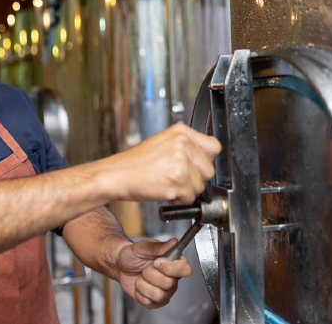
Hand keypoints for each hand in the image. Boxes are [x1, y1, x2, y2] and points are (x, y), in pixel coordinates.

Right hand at [99, 123, 220, 204]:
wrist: (116, 175)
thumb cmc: (136, 164)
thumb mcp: (163, 144)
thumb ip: (186, 148)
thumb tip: (207, 162)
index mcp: (181, 132)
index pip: (214, 147)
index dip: (206, 162)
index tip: (196, 168)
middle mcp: (183, 143)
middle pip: (209, 171)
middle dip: (195, 180)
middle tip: (174, 178)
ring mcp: (181, 161)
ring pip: (200, 187)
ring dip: (185, 191)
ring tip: (166, 182)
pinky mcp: (177, 180)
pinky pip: (189, 199)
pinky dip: (177, 200)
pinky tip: (163, 190)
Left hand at [114, 238, 191, 308]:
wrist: (121, 265)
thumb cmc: (133, 254)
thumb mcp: (142, 247)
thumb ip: (158, 247)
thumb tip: (174, 242)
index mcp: (174, 262)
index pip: (185, 269)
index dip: (171, 268)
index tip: (157, 262)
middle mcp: (173, 278)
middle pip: (169, 283)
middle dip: (150, 275)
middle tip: (144, 269)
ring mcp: (166, 291)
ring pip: (158, 295)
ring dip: (143, 285)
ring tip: (141, 278)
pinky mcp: (156, 301)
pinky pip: (150, 303)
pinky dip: (139, 294)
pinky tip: (139, 286)